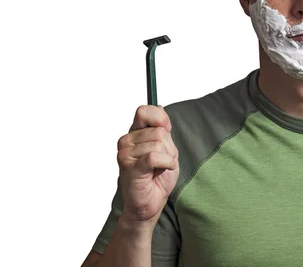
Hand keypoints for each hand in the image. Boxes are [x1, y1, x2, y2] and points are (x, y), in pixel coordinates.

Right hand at [116, 105, 179, 224]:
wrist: (150, 203)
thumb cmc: (157, 177)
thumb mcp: (166, 149)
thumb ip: (162, 130)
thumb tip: (159, 107)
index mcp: (134, 134)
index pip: (144, 111)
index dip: (160, 119)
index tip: (167, 129)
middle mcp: (126, 141)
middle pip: (159, 131)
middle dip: (169, 148)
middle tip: (162, 161)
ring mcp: (125, 154)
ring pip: (158, 144)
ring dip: (167, 158)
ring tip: (158, 169)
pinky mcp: (130, 167)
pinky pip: (154, 156)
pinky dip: (166, 164)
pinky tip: (162, 171)